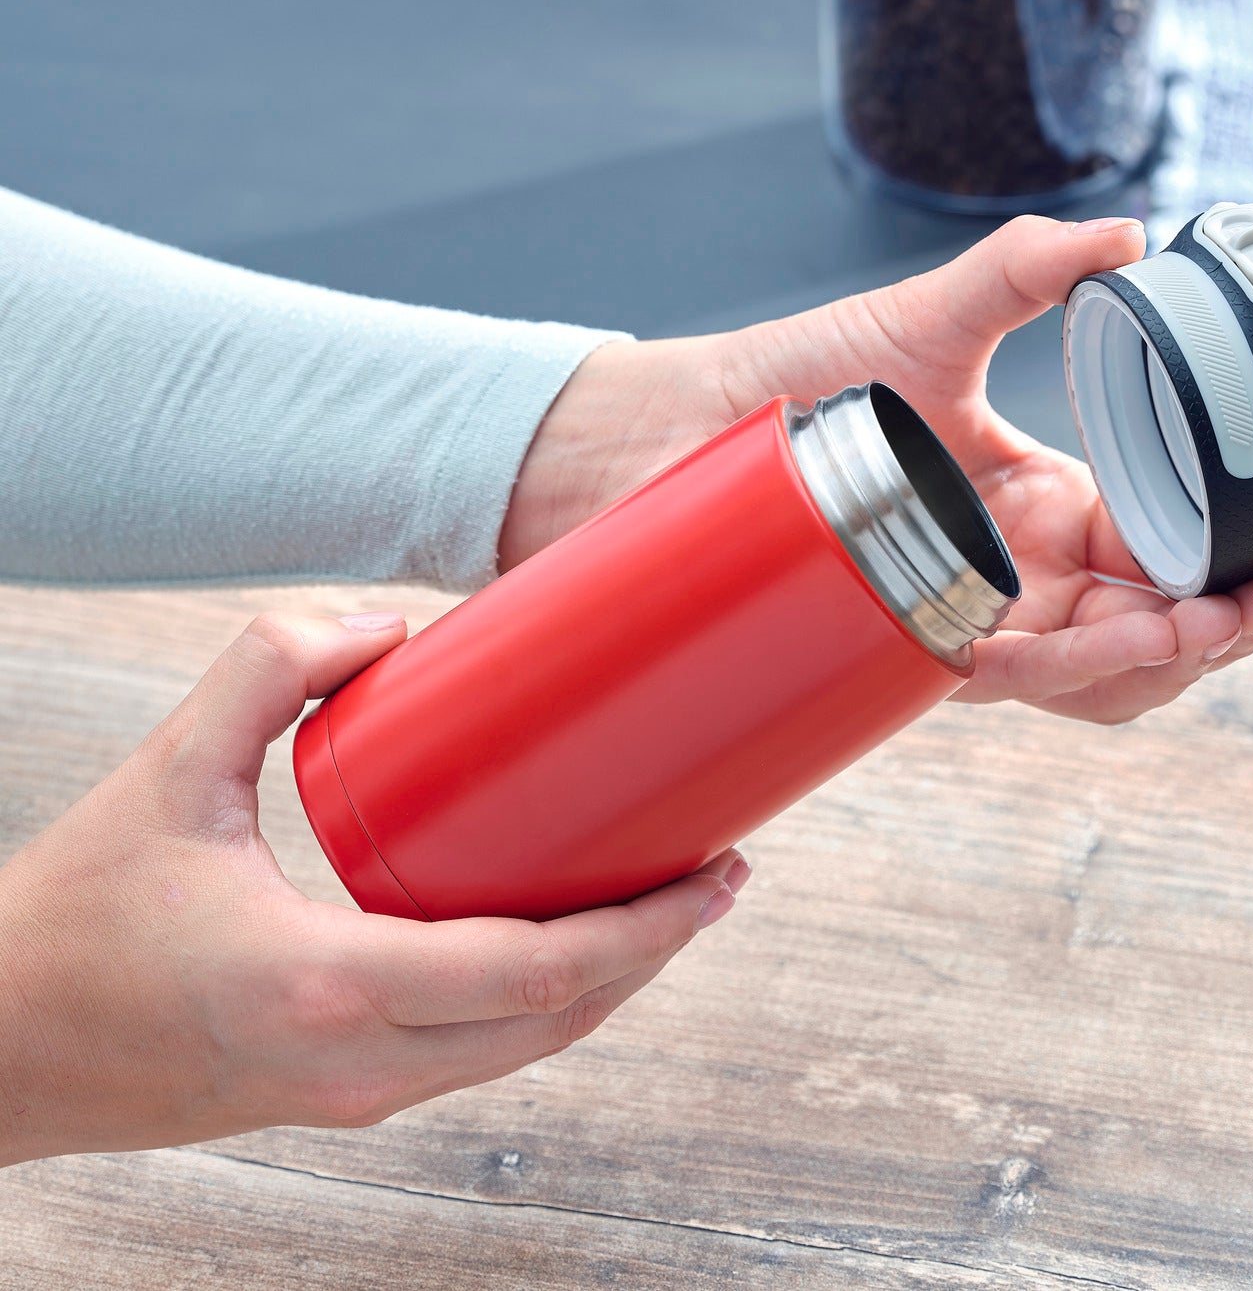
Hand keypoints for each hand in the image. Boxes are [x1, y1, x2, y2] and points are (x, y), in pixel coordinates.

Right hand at [0, 612, 746, 1165]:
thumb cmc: (74, 917)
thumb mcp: (169, 770)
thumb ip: (268, 668)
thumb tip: (389, 616)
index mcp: (329, 985)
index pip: (540, 973)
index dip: (648, 927)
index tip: (716, 873)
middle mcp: (362, 1062)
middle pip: (562, 1022)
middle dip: (657, 951)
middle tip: (718, 873)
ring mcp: (358, 1095)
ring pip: (529, 1051)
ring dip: (612, 982)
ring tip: (667, 901)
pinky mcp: (346, 1096)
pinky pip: (481, 1055)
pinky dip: (547, 1004)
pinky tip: (572, 942)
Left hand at [499, 216, 1252, 723]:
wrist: (670, 426)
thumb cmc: (796, 377)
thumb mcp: (929, 318)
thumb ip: (1029, 273)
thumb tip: (1128, 234)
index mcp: (1056, 508)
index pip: (1176, 559)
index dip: (1251, 577)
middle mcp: (1025, 577)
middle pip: (1156, 636)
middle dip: (1228, 628)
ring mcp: (972, 617)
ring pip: (1098, 680)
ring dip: (1164, 661)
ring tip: (1212, 624)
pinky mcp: (909, 646)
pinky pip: (1008, 685)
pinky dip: (1059, 676)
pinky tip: (1098, 648)